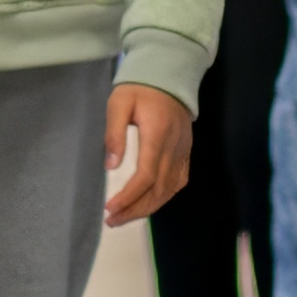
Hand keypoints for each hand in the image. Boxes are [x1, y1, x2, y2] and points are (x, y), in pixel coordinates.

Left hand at [102, 85, 191, 225]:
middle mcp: (174, 148)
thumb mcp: (119, 103)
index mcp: (157, 135)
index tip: (110, 208)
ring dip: (148, 208)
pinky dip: (163, 197)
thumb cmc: (139, 88)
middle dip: (135, 210)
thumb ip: (114, 133)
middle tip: (112, 221)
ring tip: (125, 217)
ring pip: (169, 190)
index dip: (129, 197)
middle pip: (158, 190)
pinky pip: (178, 182)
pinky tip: (148, 204)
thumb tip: (111, 166)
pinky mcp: (185, 153)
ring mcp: (183, 152)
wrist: (169, 75)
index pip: (146, 176)